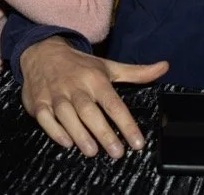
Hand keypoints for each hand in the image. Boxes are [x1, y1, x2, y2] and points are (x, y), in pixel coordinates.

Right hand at [19, 36, 167, 158]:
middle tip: (117, 152)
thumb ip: (136, 72)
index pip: (113, 103)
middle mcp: (76, 86)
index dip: (126, 123)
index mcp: (95, 78)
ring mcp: (56, 94)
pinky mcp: (39, 102)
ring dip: (79, 133)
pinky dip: (55, 130)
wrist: (42, 52)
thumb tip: (164, 67)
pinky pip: (45, 117)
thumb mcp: (108, 66)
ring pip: (67, 115)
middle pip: (90, 111)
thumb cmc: (80, 65)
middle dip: (103, 132)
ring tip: (92, 151)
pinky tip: (67, 142)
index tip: (137, 142)